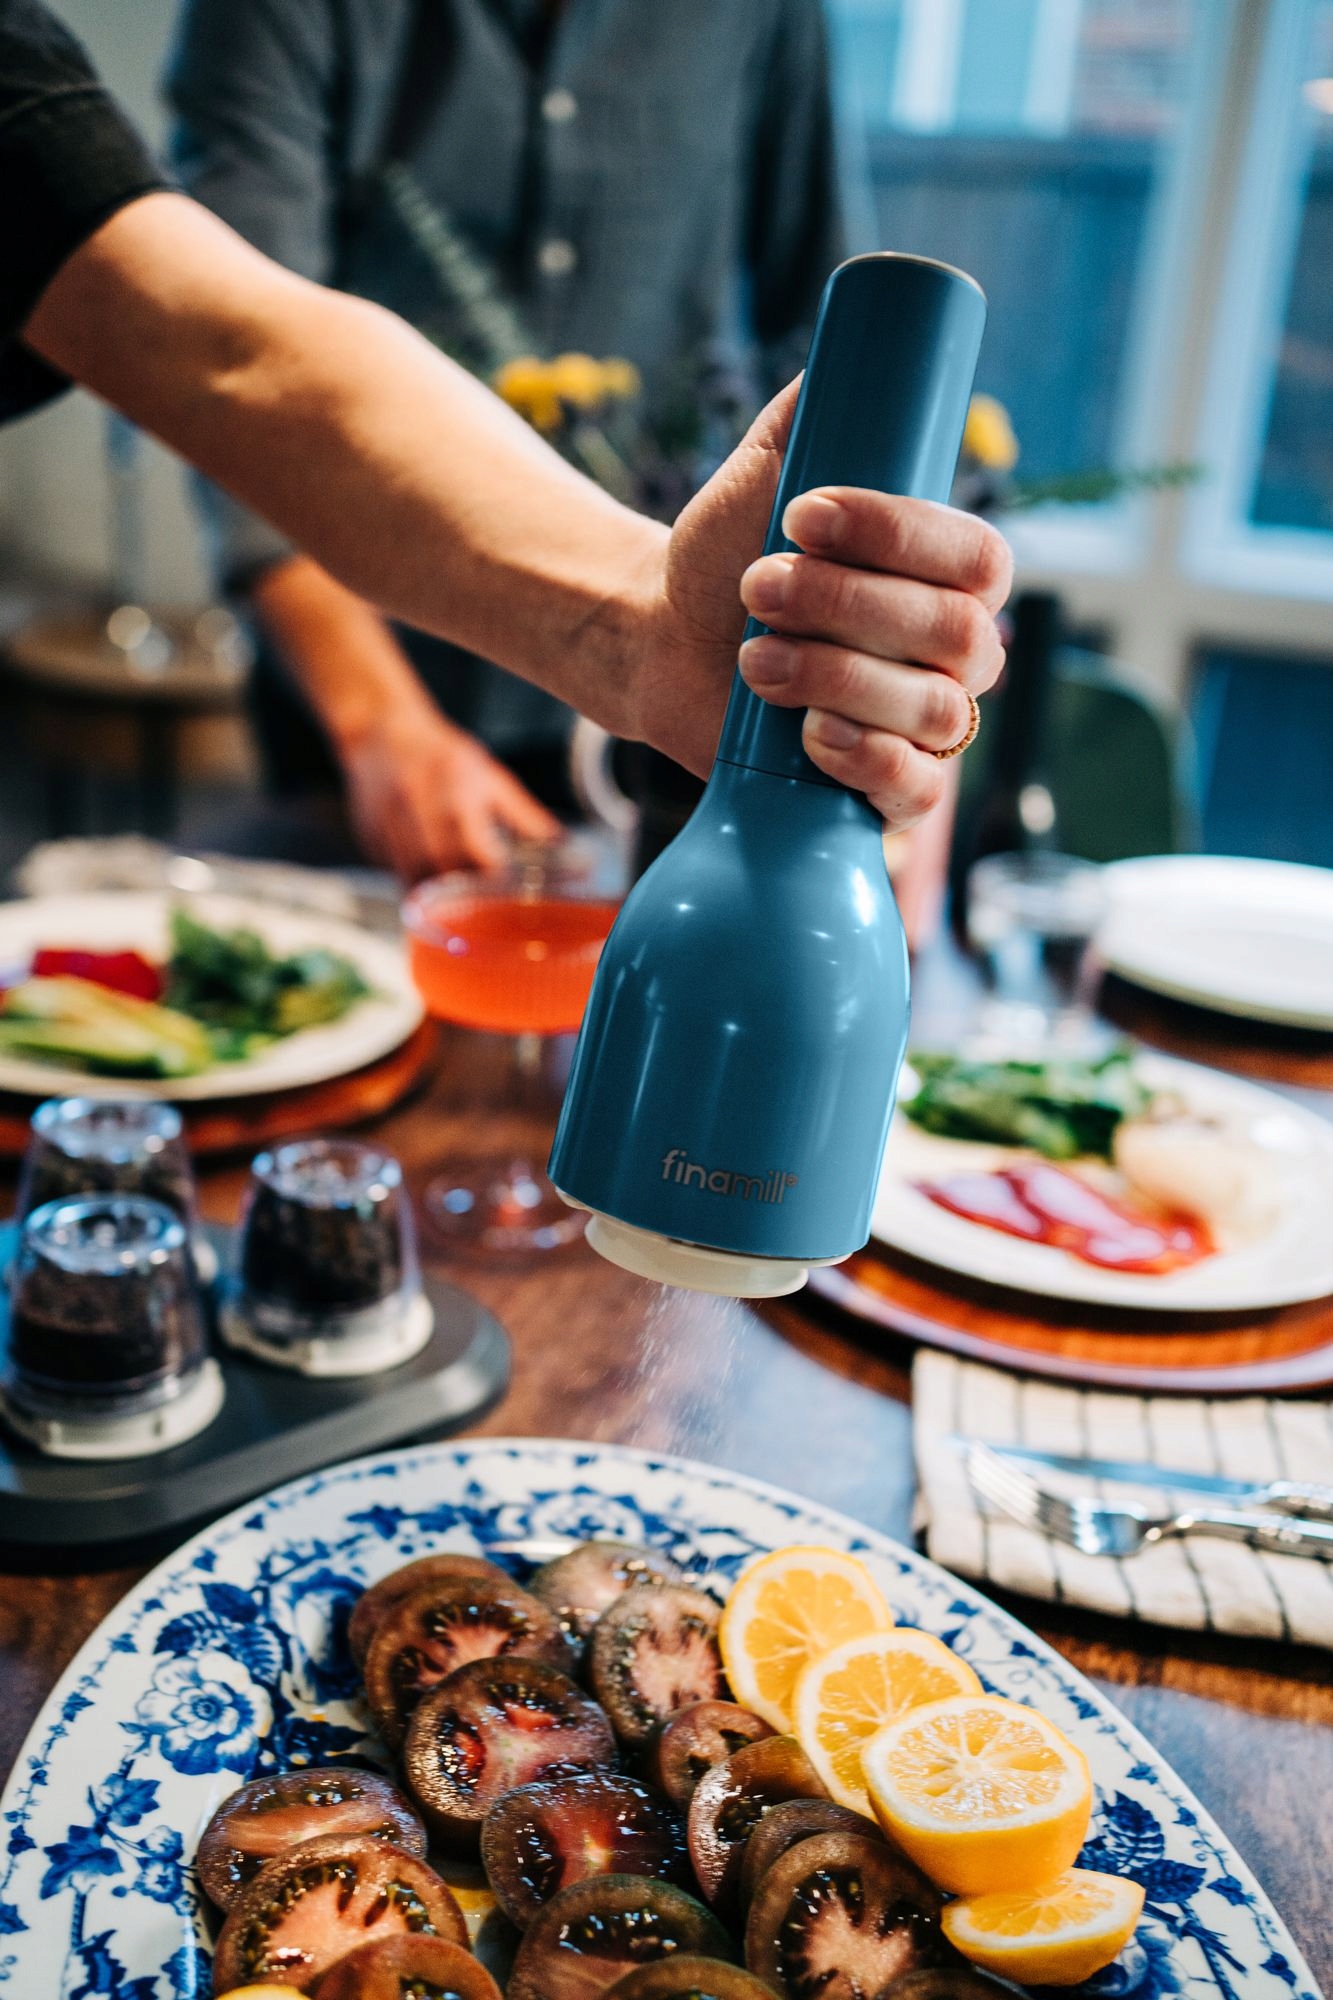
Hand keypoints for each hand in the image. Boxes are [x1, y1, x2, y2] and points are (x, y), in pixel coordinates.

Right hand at [341, 711, 559, 881]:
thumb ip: (523, 816)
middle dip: (464, 895)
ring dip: (436, 898)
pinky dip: (412, 883)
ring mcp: (389, 827)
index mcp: (457, 795)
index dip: (493, 878)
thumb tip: (560, 845)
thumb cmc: (443, 756)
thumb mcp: (490, 778)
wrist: (382, 734)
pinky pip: (394, 874)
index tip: (505, 889)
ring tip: (455, 902)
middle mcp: (419, 813)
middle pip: (444, 873)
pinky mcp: (370, 840)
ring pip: (415, 881)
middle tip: (481, 904)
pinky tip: (427, 877)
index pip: (478, 855)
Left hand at [633, 381, 1012, 829]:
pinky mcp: (886, 791)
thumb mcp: (767, 466)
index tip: (801, 514)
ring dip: (834, 675)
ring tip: (751, 657)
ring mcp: (927, 727)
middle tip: (756, 586)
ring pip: (932, 710)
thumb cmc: (724, 551)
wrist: (660, 639)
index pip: (976, 556)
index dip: (897, 536)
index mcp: (950, 574)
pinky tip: (808, 733)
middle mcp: (957, 652)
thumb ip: (817, 405)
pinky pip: (917, 790)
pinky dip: (864, 759)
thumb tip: (859, 343)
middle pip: (956, 634)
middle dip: (846, 605)